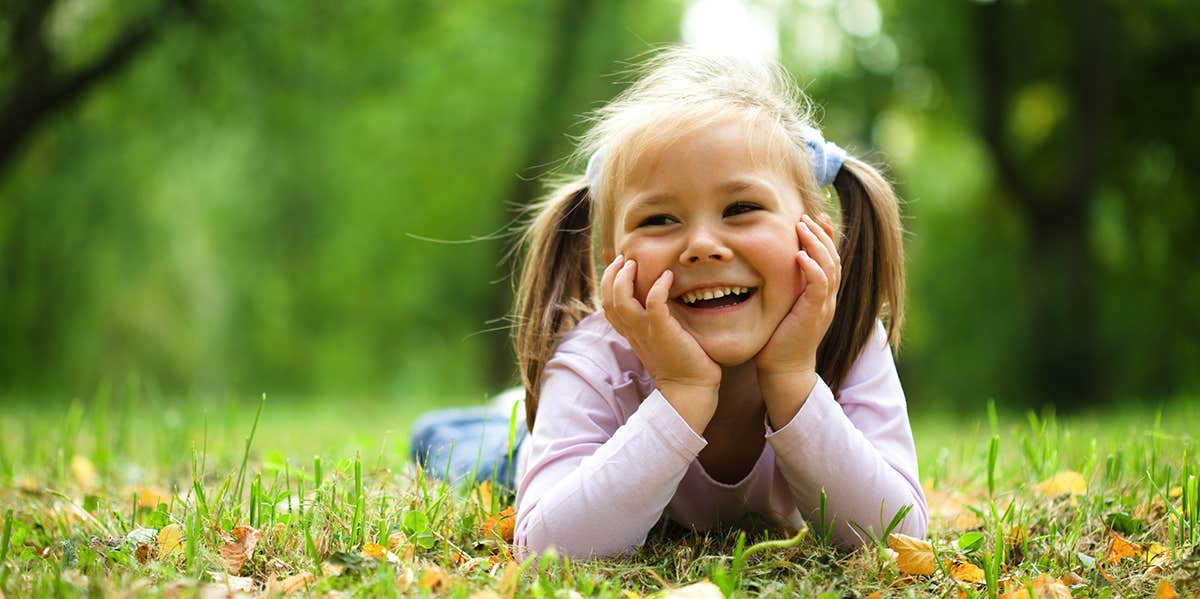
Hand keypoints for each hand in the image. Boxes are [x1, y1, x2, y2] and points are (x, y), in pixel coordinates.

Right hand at [601, 255, 720, 430]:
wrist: (691, 389)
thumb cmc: (682, 363)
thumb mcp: (661, 340)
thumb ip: (656, 322)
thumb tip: (661, 302)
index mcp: (631, 333)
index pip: (608, 306)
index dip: (608, 284)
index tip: (620, 267)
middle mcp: (634, 332)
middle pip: (607, 300)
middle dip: (611, 276)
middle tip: (623, 259)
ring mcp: (646, 332)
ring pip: (620, 301)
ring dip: (624, 278)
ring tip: (634, 263)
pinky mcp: (663, 332)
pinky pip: (654, 304)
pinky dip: (657, 287)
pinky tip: (667, 276)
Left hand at [754, 215, 839, 423]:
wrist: (782, 369)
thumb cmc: (776, 339)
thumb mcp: (781, 305)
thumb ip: (783, 285)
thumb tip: (765, 264)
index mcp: (820, 294)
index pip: (829, 259)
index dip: (824, 237)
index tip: (813, 217)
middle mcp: (827, 298)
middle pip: (833, 258)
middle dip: (821, 234)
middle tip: (806, 217)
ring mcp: (824, 306)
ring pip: (829, 267)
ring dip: (817, 244)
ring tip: (803, 226)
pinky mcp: (814, 315)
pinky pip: (819, 287)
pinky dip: (813, 269)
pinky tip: (801, 255)